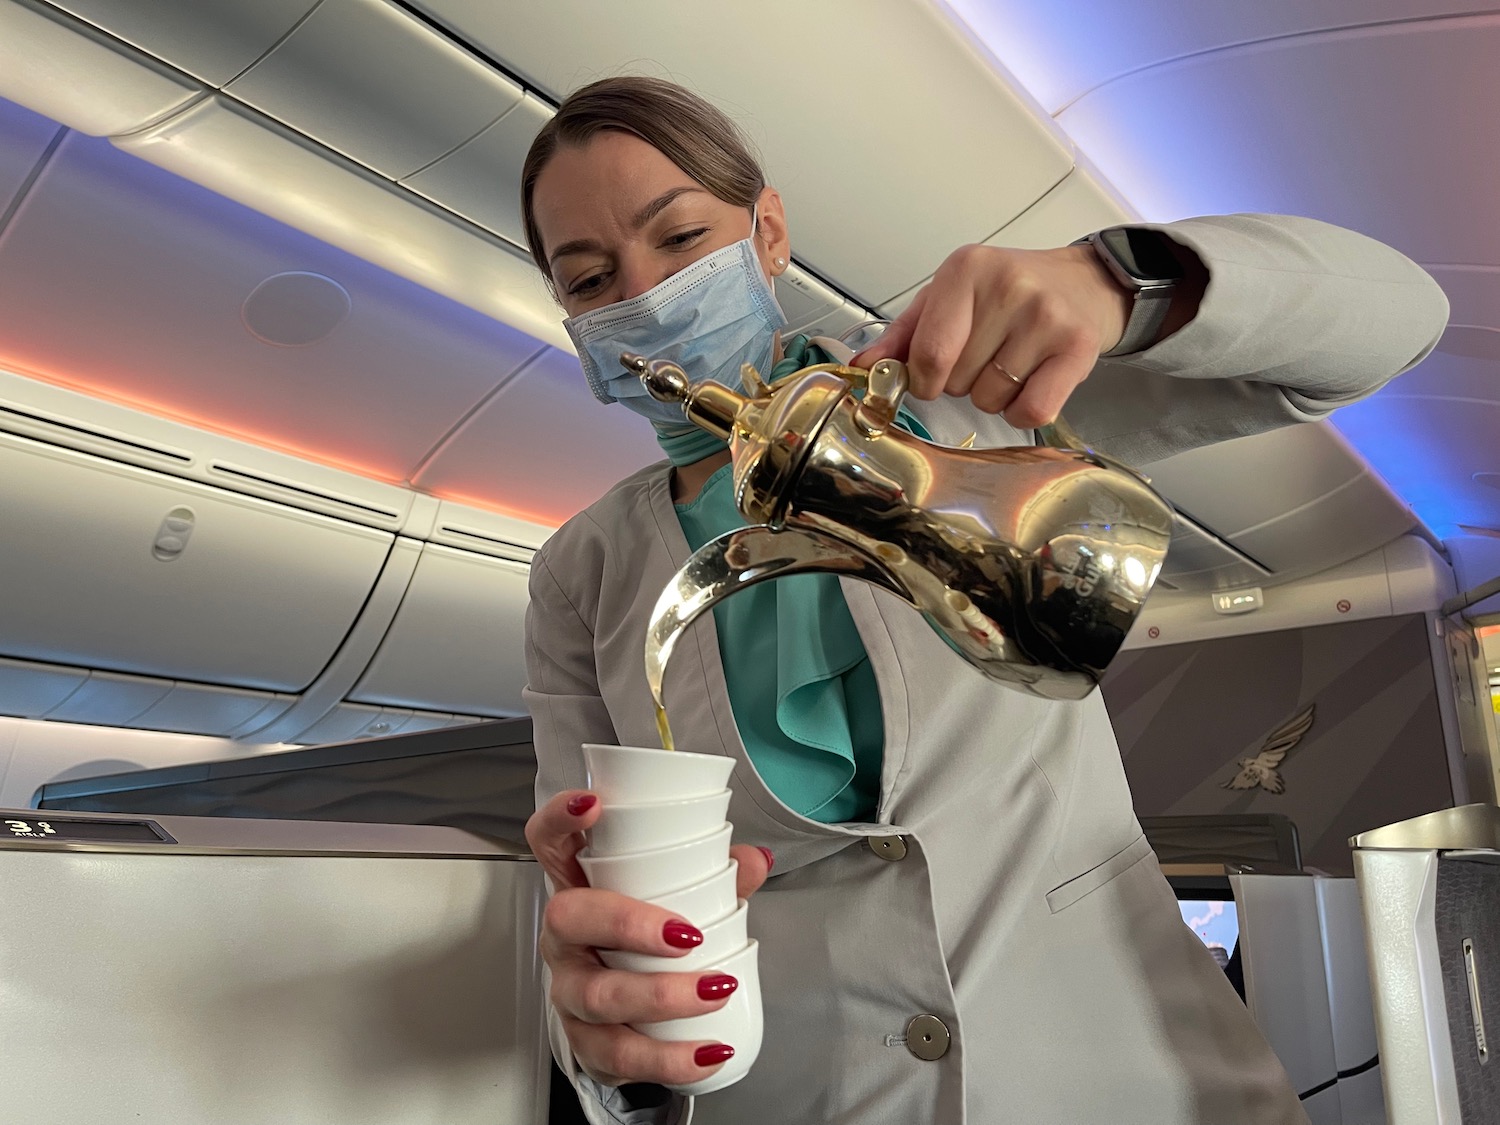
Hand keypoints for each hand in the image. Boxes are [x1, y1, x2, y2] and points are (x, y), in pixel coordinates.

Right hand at [525, 789, 772, 1089]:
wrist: (629, 1013)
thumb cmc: (644, 940)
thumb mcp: (677, 899)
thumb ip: (714, 876)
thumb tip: (755, 860)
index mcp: (577, 886)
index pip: (547, 841)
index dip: (559, 820)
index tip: (594, 805)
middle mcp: (563, 937)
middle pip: (570, 919)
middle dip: (629, 924)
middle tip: (688, 935)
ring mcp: (568, 990)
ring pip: (597, 995)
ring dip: (660, 996)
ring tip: (716, 990)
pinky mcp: (585, 1042)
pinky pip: (618, 1054)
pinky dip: (668, 1058)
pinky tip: (707, 1051)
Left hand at [852, 242, 1134, 428]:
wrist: (1084, 285)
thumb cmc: (1007, 294)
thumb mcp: (948, 299)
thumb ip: (903, 335)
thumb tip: (861, 367)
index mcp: (966, 270)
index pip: (928, 353)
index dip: (924, 380)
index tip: (932, 376)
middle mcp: (1008, 287)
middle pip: (958, 381)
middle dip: (962, 382)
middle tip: (988, 353)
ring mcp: (1046, 317)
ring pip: (991, 400)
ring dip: (994, 396)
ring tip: (1013, 361)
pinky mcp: (1078, 348)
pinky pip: (1031, 411)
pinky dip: (1023, 412)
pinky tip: (1031, 382)